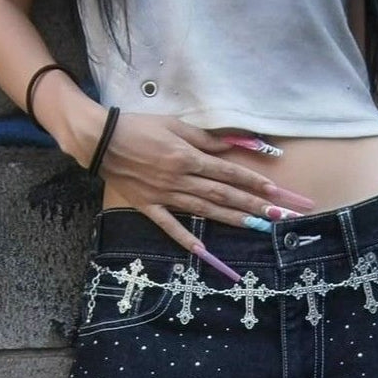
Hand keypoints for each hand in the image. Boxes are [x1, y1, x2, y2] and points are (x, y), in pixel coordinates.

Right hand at [86, 110, 313, 256]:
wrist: (100, 141)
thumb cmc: (137, 126)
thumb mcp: (174, 124)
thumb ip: (205, 138)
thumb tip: (233, 145)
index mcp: (187, 156)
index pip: (227, 172)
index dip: (252, 181)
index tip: (274, 191)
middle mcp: (180, 179)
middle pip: (223, 194)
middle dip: (253, 205)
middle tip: (277, 216)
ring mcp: (165, 195)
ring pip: (204, 211)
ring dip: (232, 220)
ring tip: (257, 228)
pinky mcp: (149, 207)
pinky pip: (170, 226)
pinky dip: (187, 240)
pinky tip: (204, 253)